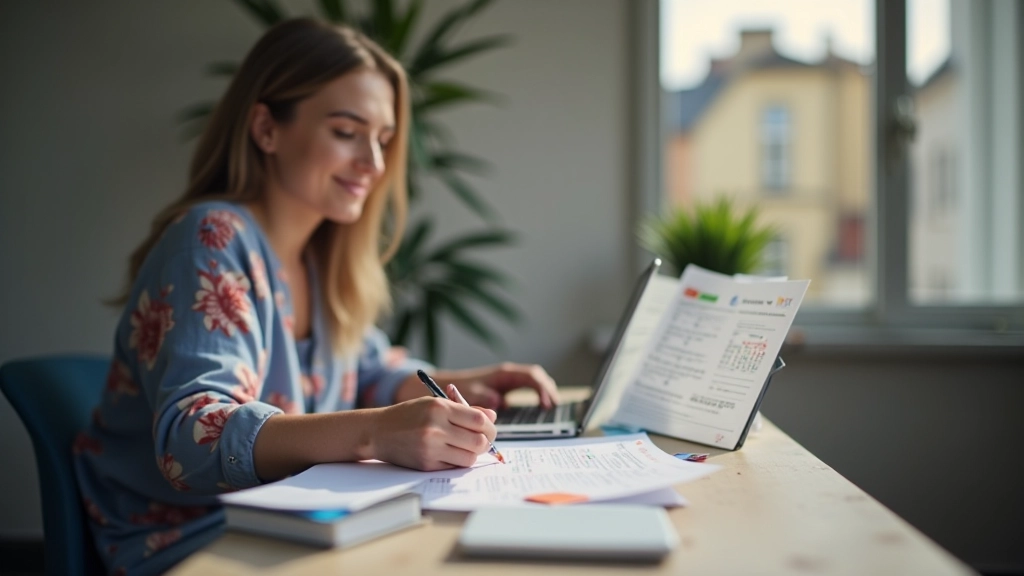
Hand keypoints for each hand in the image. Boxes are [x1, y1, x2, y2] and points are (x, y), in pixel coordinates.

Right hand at [369, 397, 496, 470]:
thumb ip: (465, 410)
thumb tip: (492, 417)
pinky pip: (454, 467)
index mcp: (440, 408)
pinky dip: (457, 461)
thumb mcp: (435, 403)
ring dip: (472, 454)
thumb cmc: (409, 415)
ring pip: (470, 458)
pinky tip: (450, 452)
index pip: (479, 421)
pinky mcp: (426, 465)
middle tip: (482, 440)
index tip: (489, 429)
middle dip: (486, 442)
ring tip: (464, 446)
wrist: (378, 431)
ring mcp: (430, 449)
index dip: (490, 426)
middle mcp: (435, 429)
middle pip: (479, 442)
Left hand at [440, 363, 558, 409]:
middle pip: (536, 375)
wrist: (449, 386)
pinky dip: (537, 393)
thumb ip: (485, 397)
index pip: (531, 377)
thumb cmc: (461, 389)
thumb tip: (500, 402)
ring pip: (534, 379)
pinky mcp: (506, 387)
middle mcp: (509, 374)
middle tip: (554, 404)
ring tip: (552, 404)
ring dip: (544, 389)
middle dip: (548, 387)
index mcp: (504, 374)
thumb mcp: (473, 393)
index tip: (545, 404)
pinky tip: (540, 405)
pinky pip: (527, 386)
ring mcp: (509, 380)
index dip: (541, 389)